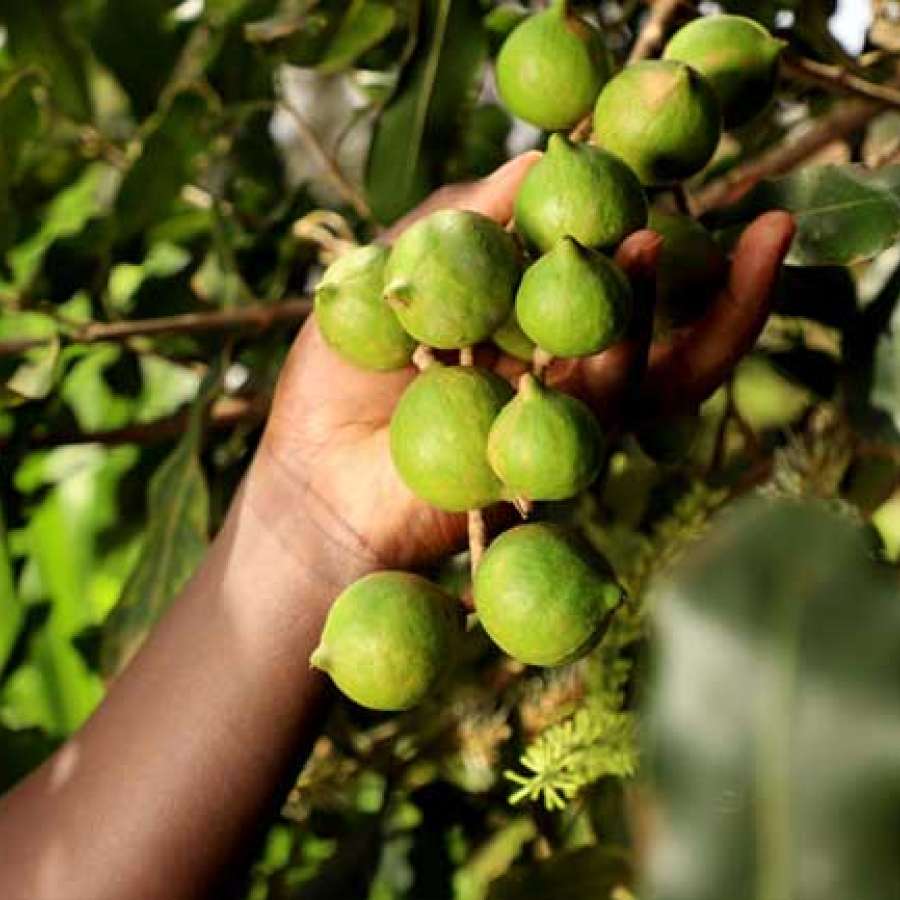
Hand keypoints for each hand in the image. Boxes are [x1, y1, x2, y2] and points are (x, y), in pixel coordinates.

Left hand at [249, 153, 794, 571]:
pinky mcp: (548, 464)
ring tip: (688, 248)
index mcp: (518, 320)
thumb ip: (459, 224)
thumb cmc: (339, 382)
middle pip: (650, 324)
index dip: (639, 222)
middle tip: (766, 227)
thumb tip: (536, 163)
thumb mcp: (390, 277)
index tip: (669, 173)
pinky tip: (630, 313)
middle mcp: (554, 368)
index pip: (597, 267)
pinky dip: (623, 358)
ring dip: (677, 313)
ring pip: (647, 369)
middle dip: (716, 282)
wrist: (317, 483)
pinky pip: (603, 410)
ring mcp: (559, 419)